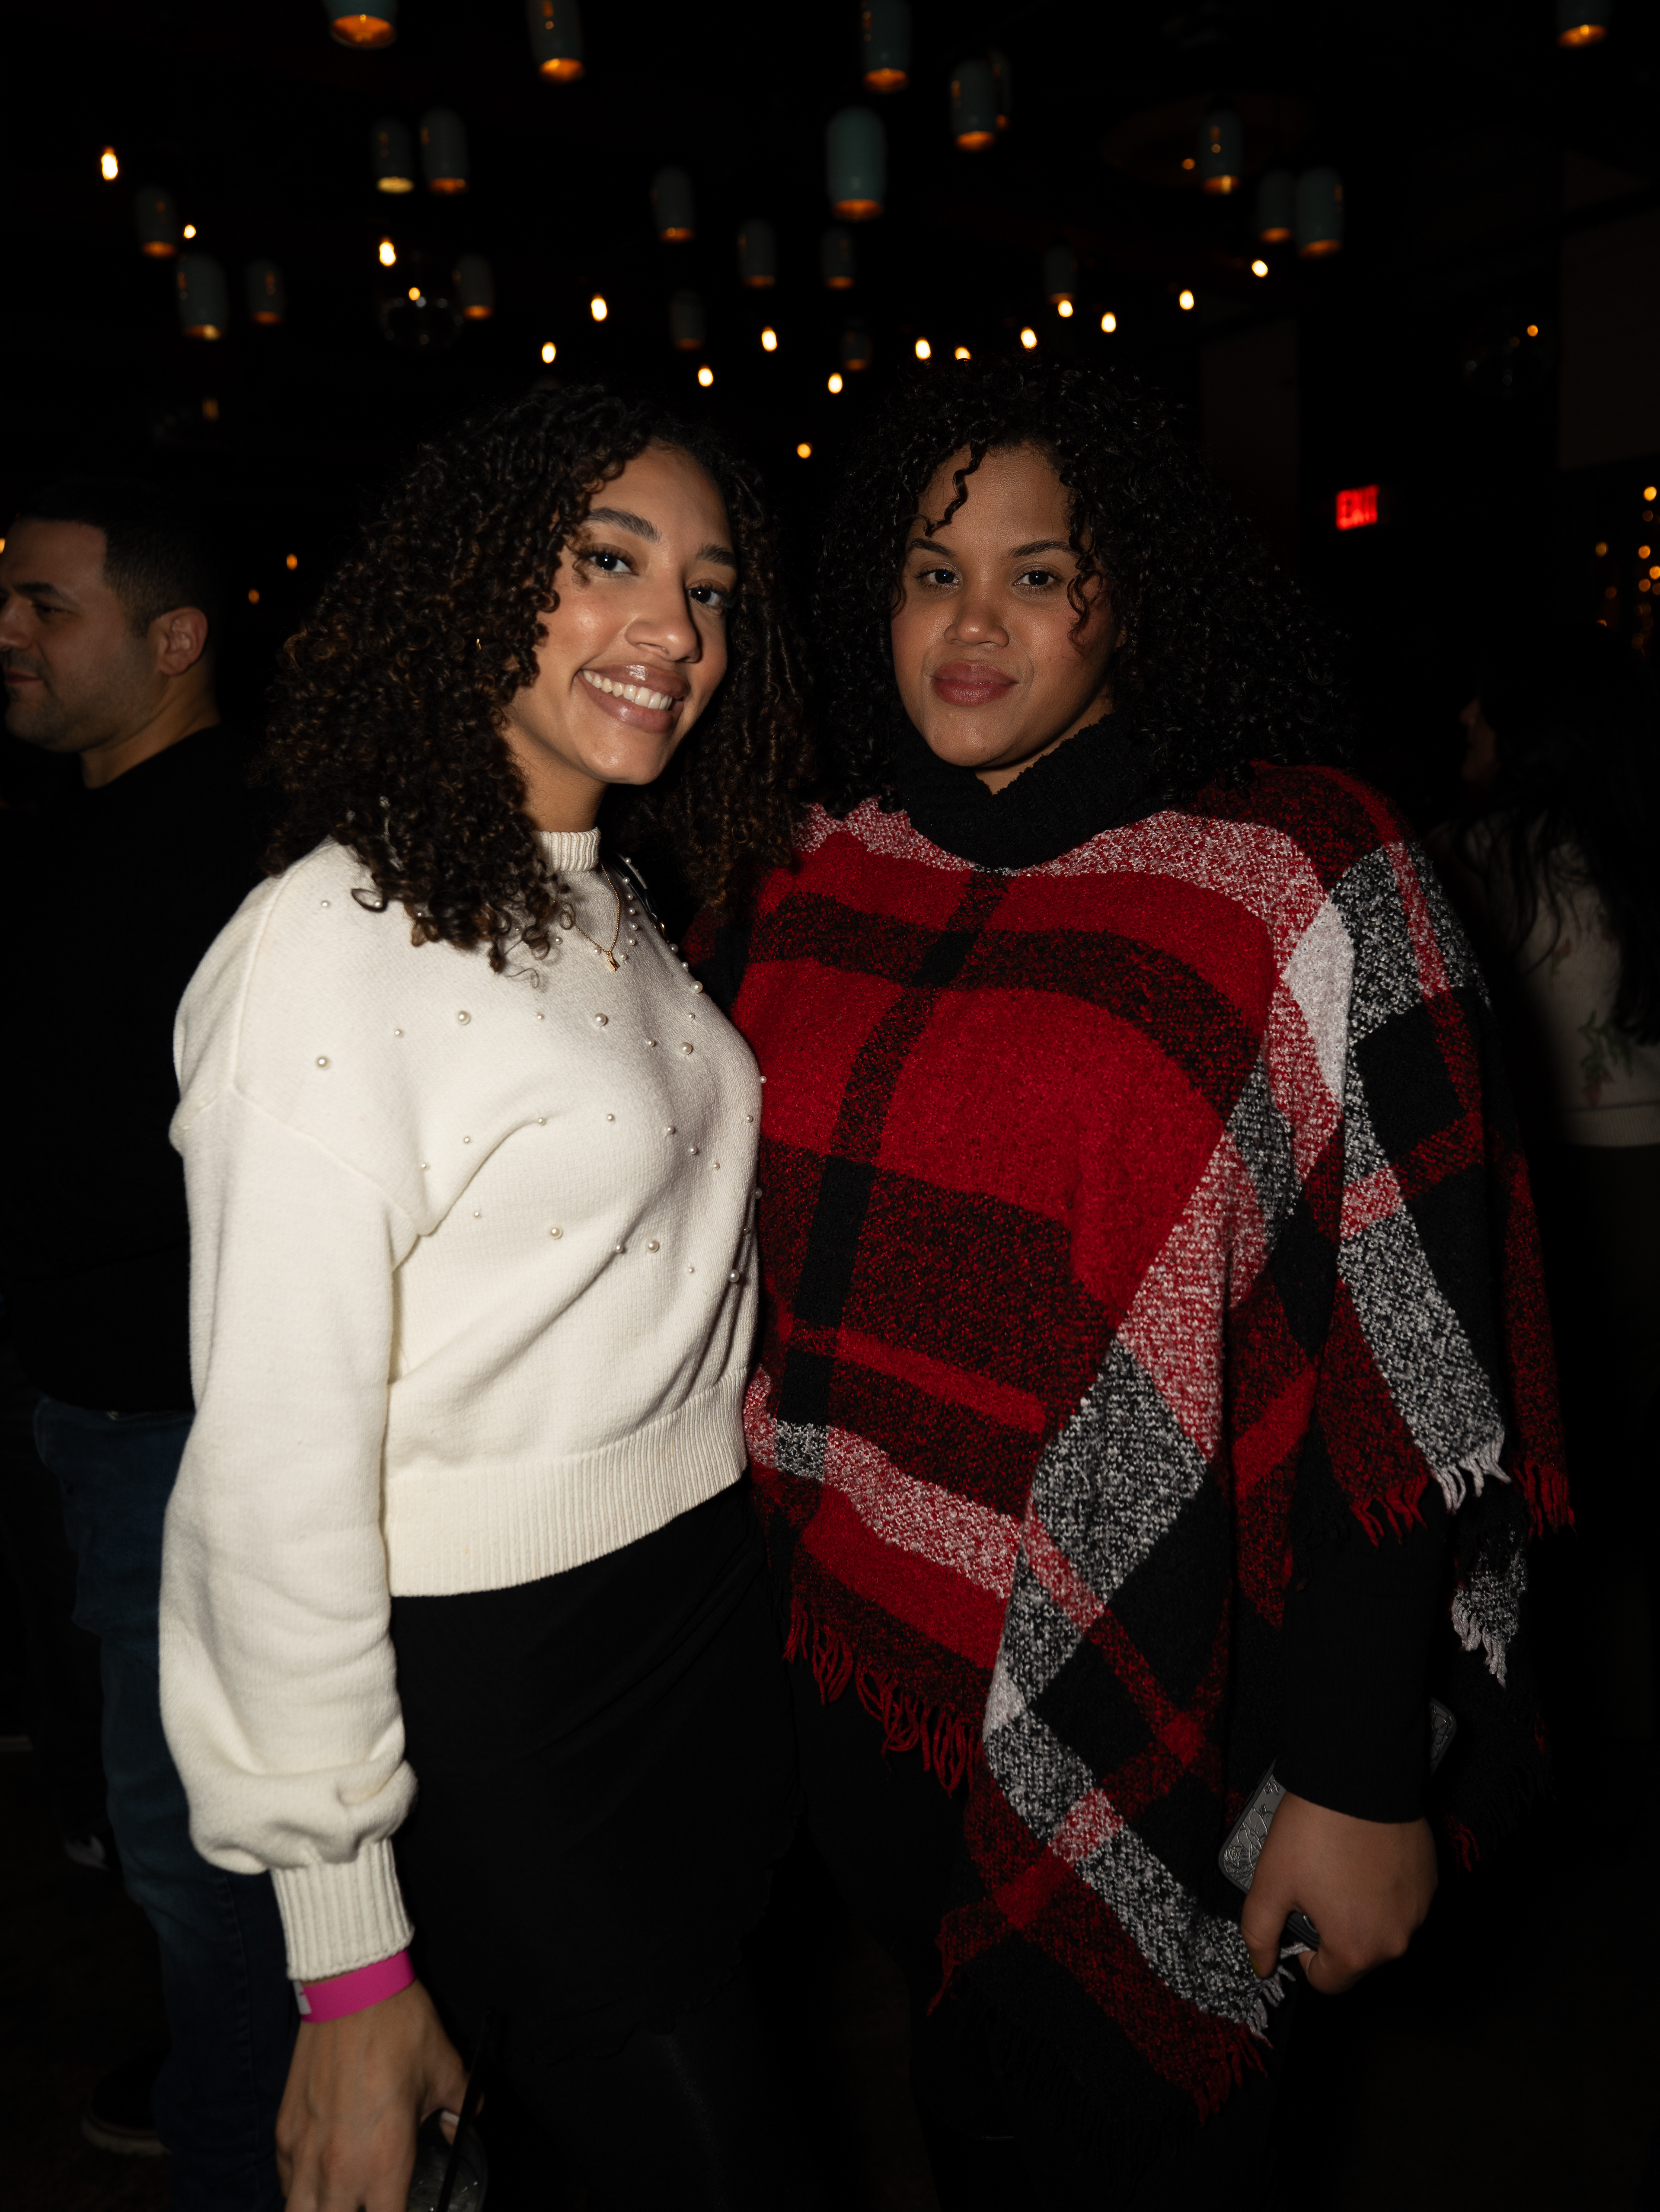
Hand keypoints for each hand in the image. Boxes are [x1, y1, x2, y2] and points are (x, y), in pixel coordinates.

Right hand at [276, 1979, 467, 2210]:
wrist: (353, 1987)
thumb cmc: (401, 2028)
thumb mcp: (445, 2070)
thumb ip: (458, 2108)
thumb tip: (460, 2126)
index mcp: (385, 2163)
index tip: (405, 2207)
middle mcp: (340, 2169)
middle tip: (370, 2202)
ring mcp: (304, 2152)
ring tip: (341, 2201)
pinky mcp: (284, 2131)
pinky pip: (285, 2182)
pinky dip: (300, 2190)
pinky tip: (318, 2179)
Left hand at [1240, 1790, 1436, 1994]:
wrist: (1357, 1777)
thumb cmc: (1315, 1829)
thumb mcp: (1269, 1882)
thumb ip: (1259, 1933)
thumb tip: (1263, 1965)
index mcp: (1356, 1949)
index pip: (1328, 1981)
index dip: (1305, 1953)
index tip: (1298, 1918)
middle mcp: (1397, 1939)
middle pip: (1357, 1954)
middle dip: (1334, 1929)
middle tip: (1316, 1884)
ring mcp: (1419, 1910)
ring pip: (1381, 1926)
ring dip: (1361, 1908)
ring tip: (1339, 1865)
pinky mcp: (1430, 1881)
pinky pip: (1402, 1900)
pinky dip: (1383, 1887)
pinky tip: (1363, 1855)